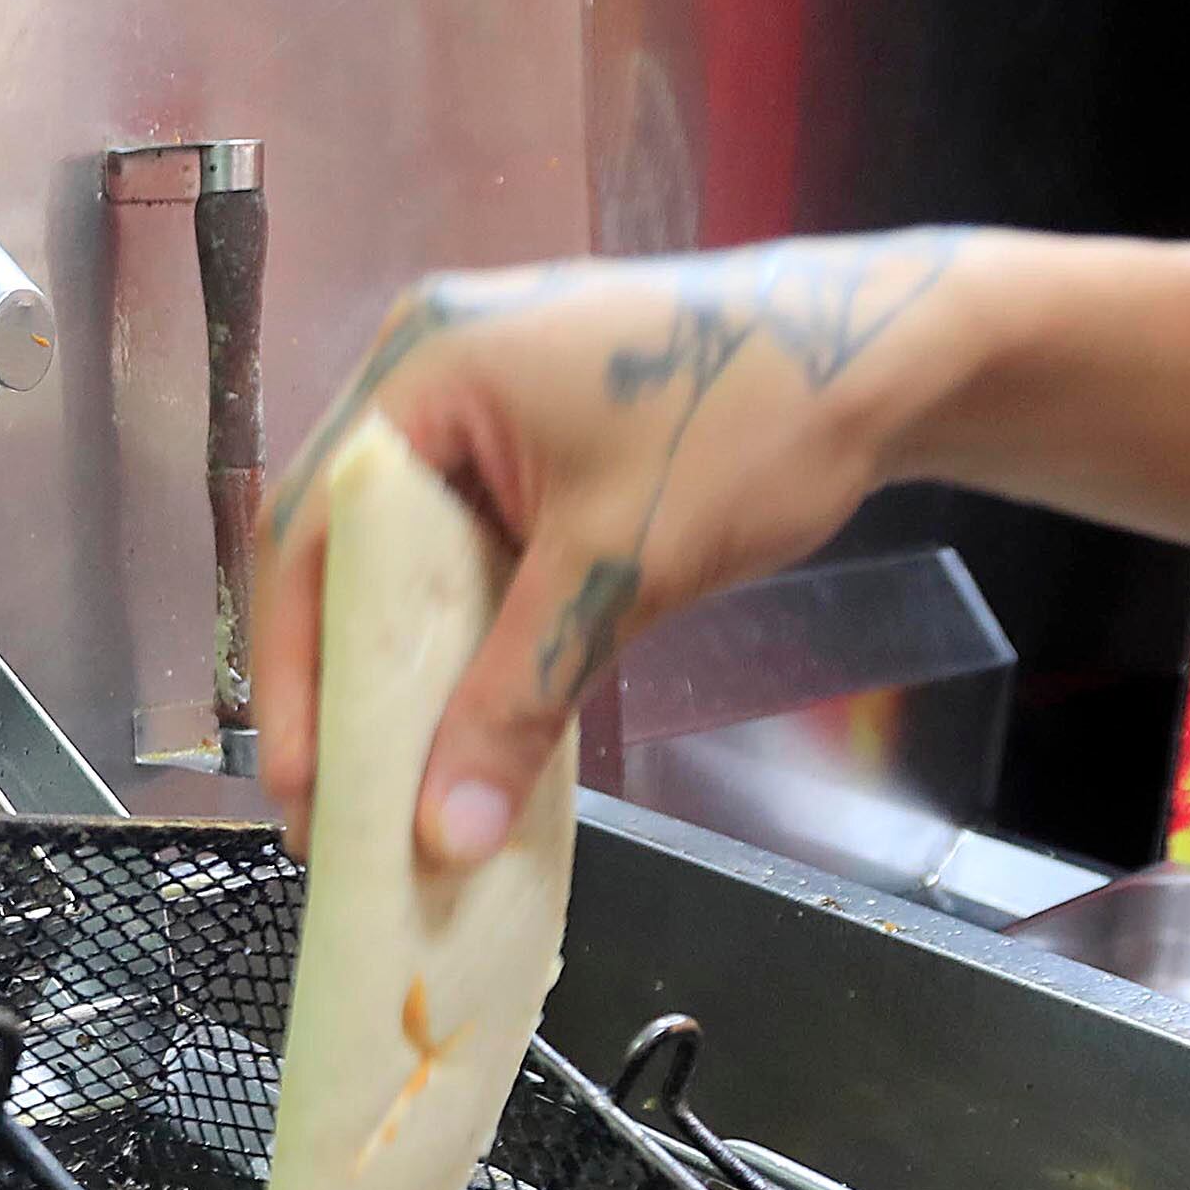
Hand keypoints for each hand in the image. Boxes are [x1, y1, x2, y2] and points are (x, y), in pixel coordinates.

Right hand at [251, 232, 977, 865]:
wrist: (894, 354)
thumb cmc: (753, 425)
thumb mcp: (618, 573)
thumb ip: (517, 701)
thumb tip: (446, 836)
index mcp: (421, 368)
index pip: (309, 537)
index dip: (295, 673)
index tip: (301, 787)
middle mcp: (428, 369)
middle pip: (342, 548)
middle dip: (339, 680)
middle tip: (334, 802)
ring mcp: (480, 399)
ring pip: (402, 554)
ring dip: (399, 663)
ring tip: (392, 776)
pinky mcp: (531, 437)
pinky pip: (462, 544)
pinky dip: (460, 630)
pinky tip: (465, 713)